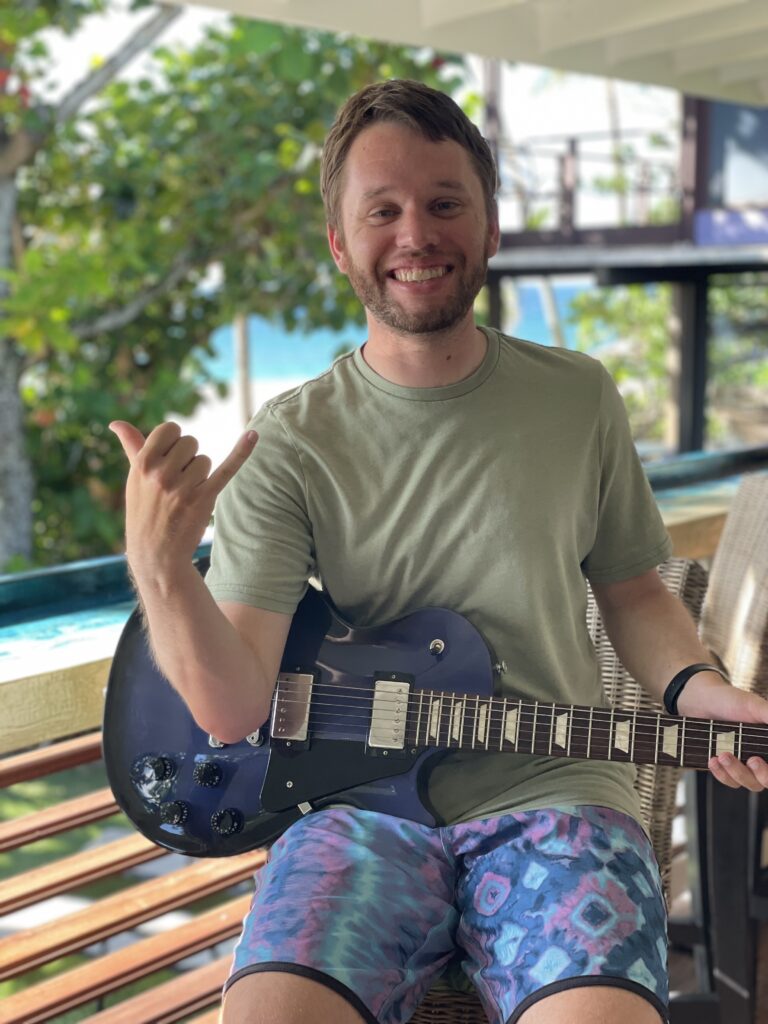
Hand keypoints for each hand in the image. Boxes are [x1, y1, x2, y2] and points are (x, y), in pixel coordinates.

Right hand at [109, 420, 256, 581]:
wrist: (156, 553)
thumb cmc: (144, 509)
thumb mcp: (134, 478)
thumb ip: (131, 446)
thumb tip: (116, 422)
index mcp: (143, 464)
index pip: (169, 429)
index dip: (172, 441)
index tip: (167, 459)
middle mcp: (162, 474)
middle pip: (190, 442)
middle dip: (186, 458)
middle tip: (175, 482)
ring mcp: (184, 487)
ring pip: (205, 459)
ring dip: (199, 473)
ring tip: (184, 494)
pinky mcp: (204, 498)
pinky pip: (227, 468)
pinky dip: (242, 451)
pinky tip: (254, 435)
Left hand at [679, 671, 767, 790]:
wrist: (701, 701)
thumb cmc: (730, 700)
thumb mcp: (753, 705)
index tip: (762, 759)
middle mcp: (762, 757)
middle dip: (763, 775)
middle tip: (753, 760)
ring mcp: (744, 764)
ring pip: (750, 782)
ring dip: (737, 772)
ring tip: (723, 755)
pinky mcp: (726, 768)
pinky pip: (729, 780)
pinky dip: (721, 774)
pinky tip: (713, 760)